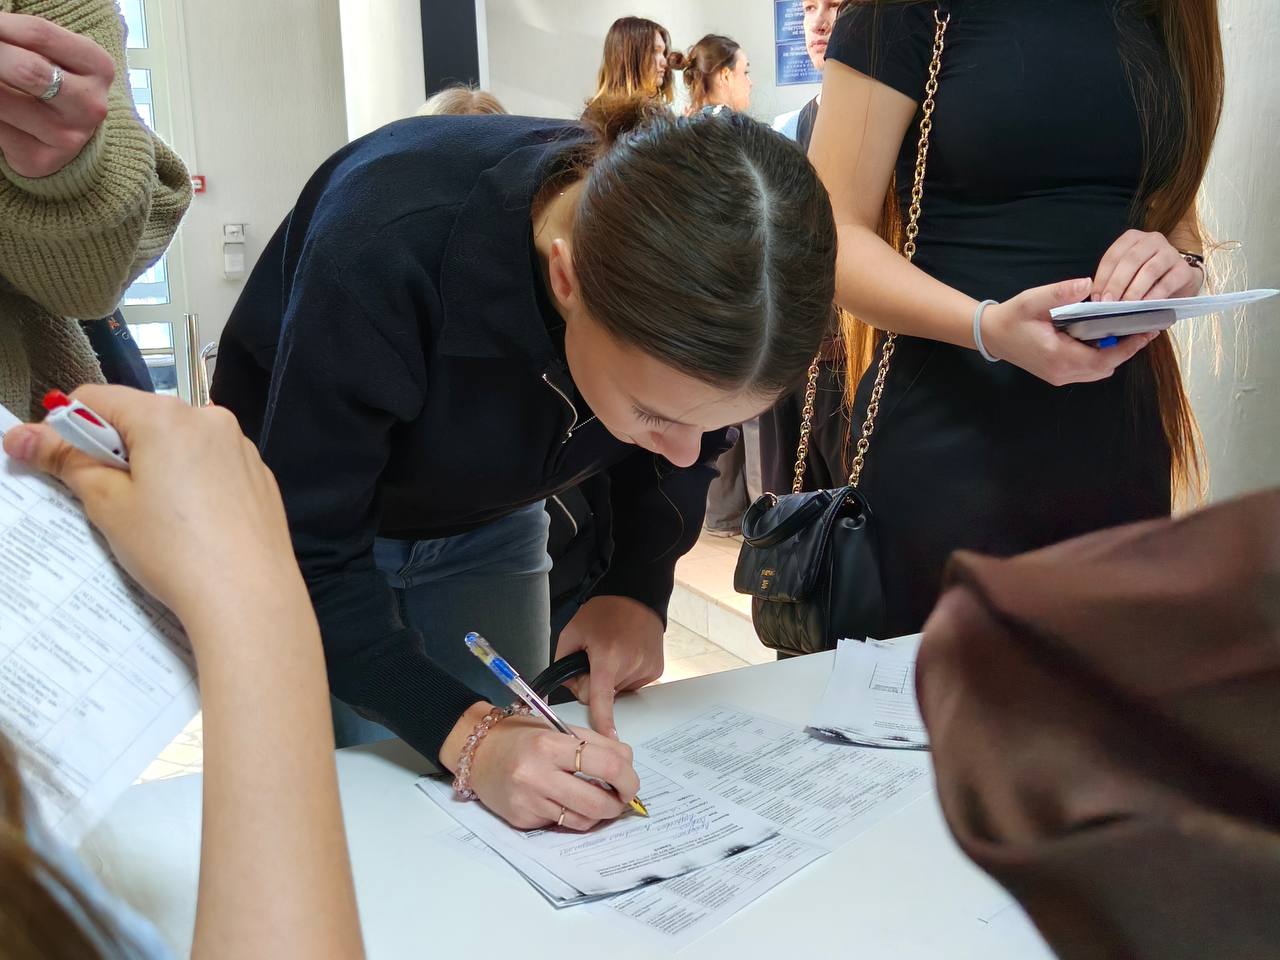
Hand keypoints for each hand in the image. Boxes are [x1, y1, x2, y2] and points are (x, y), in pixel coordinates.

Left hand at [0, 12, 114, 177]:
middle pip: (26, 70)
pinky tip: (2, 110)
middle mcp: (89, 106)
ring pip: (2, 100)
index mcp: (98, 67)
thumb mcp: (54, 53)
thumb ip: (27, 38)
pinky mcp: (39, 159)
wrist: (69, 133)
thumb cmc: (54, 81)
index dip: (2, 26)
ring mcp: (67, 137)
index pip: (39, 34)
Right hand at [2, 386, 299, 628]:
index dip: (67, 427)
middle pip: (141, 418)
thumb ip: (67, 461)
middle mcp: (210, 419)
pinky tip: (189, 523)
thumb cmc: (177, 551)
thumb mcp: (108, 505)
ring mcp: (240, 446)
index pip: (96, 399)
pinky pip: (211, 465)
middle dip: (115, 450)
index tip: (59, 461)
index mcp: (167, 416)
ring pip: (178, 442)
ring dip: (154, 466)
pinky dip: (191, 482)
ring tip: (152, 518)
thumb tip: (27, 437)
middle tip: (109, 498)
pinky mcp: (259, 474)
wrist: (248, 595)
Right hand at [445, 704, 640, 830]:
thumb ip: (594, 744)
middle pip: (597, 801)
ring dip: (600, 814)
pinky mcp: (522, 819)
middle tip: (622, 798)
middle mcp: (538, 774)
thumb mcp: (557, 729)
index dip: (628, 777)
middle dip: (618, 803)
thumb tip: (627, 763)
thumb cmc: (521, 737)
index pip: (606, 764)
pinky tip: (572, 805)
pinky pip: (562, 824)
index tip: (631, 781)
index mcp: (551, 744)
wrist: (477, 753)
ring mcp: (529, 800)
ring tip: (599, 801)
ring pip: (582, 820)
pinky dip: (575, 817)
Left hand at [556, 596, 664, 736]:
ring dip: (612, 677)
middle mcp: (631, 665)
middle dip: (595, 684)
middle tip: (596, 658)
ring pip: (618, 690)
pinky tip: (626, 654)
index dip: (603, 721)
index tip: (609, 739)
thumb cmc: (603, 612)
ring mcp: (647, 669)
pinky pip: (632, 684)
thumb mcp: (572, 632)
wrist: (636, 596)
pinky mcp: (655, 670)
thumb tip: (572, 690)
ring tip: (614, 651)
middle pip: (603, 695)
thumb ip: (564, 664)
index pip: (602, 698)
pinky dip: (625, 674)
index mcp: (608, 657)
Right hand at [982, 278, 1157, 386]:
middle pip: (1105, 367)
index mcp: (1058, 357)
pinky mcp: (1058, 374)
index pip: (1104, 359)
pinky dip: (1101, 357)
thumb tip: (1088, 283)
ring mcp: (1059, 376)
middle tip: (1140, 327)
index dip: (1128, 347)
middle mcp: (1062, 373)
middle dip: (1125, 349)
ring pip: (1098, 371)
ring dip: (1113, 354)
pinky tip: (1102, 338)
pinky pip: (1088, 370)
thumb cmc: (1011, 318)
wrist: (991, 336)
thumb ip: (1060, 293)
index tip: (1146, 331)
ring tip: (1125, 331)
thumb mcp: (1032, 300)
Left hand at [1091, 229, 1203, 302]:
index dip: (1102, 277)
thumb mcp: (1127, 273)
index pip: (1113, 256)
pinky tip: (1144, 306)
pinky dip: (1153, 296)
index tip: (1096, 297)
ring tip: (1125, 306)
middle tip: (1108, 302)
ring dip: (1134, 290)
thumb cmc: (1146, 277)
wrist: (1179, 280)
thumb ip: (1112, 279)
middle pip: (1130, 260)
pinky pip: (1167, 283)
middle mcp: (1152, 240)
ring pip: (1149, 270)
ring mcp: (1170, 253)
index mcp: (1132, 238)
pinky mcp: (1184, 269)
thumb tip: (1096, 296)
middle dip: (1116, 283)